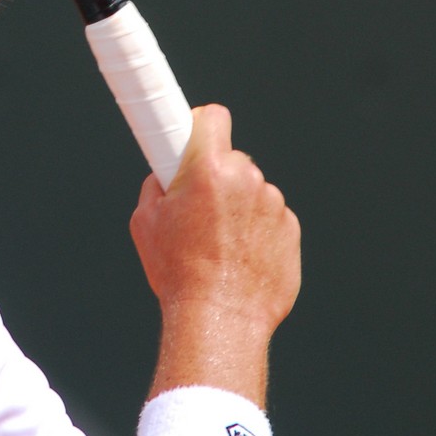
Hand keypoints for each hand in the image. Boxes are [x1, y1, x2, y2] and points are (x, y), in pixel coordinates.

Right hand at [131, 103, 299, 360]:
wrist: (220, 318)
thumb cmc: (179, 273)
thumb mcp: (145, 222)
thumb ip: (156, 187)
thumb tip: (164, 177)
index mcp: (208, 169)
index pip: (212, 117)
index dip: (200, 125)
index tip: (194, 133)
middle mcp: (246, 179)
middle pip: (231, 160)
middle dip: (216, 178)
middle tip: (198, 209)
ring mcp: (273, 204)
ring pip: (252, 192)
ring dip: (238, 208)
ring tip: (218, 245)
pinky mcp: (291, 229)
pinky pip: (270, 218)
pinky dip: (257, 231)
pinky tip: (239, 258)